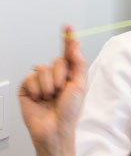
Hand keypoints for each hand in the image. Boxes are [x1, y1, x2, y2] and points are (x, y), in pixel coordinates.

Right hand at [18, 25, 86, 155]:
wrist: (54, 129)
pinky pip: (30, 78)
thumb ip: (78, 63)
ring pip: (42, 69)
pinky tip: (39, 99)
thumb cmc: (70, 111)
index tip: (67, 26)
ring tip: (50, 98)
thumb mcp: (79, 85)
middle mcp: (55, 76)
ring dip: (48, 85)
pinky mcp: (27, 88)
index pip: (68, 53)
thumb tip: (75, 45)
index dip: (67, 39)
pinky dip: (37, 89)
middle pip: (56, 61)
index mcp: (69, 74)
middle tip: (60, 91)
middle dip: (60, 76)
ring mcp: (40, 82)